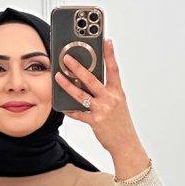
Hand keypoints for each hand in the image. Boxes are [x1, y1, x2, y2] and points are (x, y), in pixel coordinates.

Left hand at [55, 38, 141, 157]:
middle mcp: (110, 99)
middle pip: (91, 79)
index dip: (110, 54)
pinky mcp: (95, 121)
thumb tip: (91, 82)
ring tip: (58, 77)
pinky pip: (79, 113)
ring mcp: (102, 110)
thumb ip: (107, 92)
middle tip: (67, 58)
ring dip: (67, 85)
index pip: (114, 70)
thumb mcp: (118, 104)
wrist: (126, 144)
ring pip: (81, 94)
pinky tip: (63, 106)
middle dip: (78, 67)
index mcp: (118, 93)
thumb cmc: (121, 124)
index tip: (106, 41)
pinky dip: (70, 110)